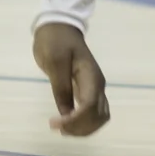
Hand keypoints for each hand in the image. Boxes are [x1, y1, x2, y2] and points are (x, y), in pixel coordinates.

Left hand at [34, 22, 108, 136]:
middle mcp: (97, 85)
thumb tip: (65, 113)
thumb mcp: (54, 61)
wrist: (59, 26)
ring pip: (100, 117)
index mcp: (91, 77)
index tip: (54, 124)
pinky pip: (94, 113)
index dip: (75, 120)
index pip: (90, 107)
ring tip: (63, 129)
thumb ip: (61, 87)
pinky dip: (84, 123)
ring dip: (84, 128)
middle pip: (98, 116)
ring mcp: (95, 88)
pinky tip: (68, 123)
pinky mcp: (88, 90)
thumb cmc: (55, 40)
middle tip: (57, 128)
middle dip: (80, 128)